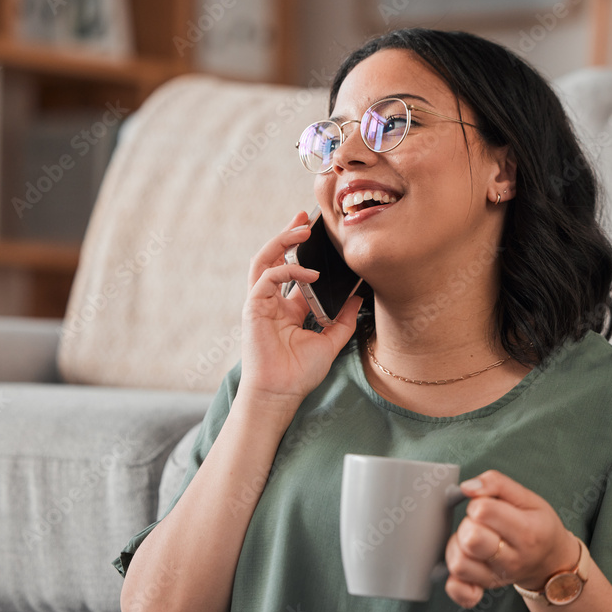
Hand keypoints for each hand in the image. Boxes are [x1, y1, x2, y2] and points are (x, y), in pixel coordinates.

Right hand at [240, 211, 362, 401]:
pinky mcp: (253, 309)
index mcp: (289, 309)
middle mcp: (272, 302)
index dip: (305, 250)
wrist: (281, 394)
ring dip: (281, 241)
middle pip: (274, 258)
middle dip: (288, 234)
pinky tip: (309, 273)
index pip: (295, 271)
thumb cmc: (299, 374)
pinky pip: (266, 279)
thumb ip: (342, 319)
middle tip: (305, 216)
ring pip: (264, 261)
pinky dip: (288, 271)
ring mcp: (260, 304)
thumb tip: (358, 297)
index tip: (319, 232)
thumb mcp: (330, 342)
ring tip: (301, 227)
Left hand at [444, 470, 578, 608]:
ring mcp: (498, 577)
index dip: (478, 503)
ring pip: (458, 563)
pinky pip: (459, 590)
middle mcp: (512, 559)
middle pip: (470, 539)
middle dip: (467, 524)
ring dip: (457, 546)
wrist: (551, 563)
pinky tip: (464, 564)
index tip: (487, 506)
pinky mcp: (485, 588)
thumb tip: (467, 487)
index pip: (482, 511)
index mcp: (526, 532)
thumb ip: (496, 483)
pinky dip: (454, 581)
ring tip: (471, 540)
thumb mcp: (527, 498)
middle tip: (480, 524)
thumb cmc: (537, 525)